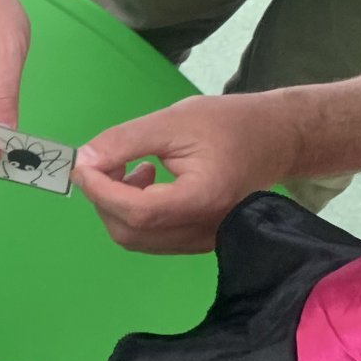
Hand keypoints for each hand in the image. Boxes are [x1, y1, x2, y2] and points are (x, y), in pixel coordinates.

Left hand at [74, 92, 300, 253]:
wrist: (277, 139)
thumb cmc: (230, 124)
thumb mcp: (172, 120)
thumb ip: (125, 141)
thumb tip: (84, 161)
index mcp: (203, 199)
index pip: (137, 212)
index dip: (101, 190)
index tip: (83, 164)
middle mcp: (204, 230)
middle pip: (131, 231)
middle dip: (104, 198)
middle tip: (104, 161)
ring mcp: (202, 240)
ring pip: (137, 238)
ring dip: (117, 205)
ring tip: (131, 167)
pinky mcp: (198, 239)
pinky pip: (151, 236)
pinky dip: (134, 212)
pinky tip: (145, 180)